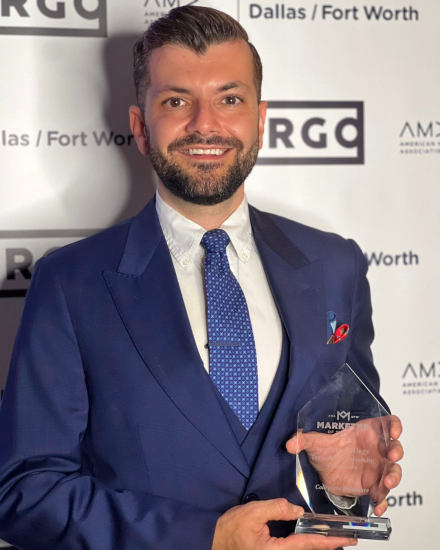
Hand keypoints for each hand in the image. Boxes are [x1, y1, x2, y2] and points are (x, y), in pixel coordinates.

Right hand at [212, 498, 356, 549]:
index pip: (308, 544)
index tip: (346, 539)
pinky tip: (312, 538)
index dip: (329, 540)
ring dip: (318, 545)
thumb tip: (298, 510)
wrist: (212, 542)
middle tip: (348, 538)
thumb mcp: (253, 513)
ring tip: (334, 538)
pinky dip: (306, 544)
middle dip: (329, 545)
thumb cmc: (231, 529)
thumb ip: (277, 509)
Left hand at [286, 415, 402, 515]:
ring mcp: (377, 468)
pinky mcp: (373, 486)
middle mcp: (376, 450)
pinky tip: (378, 507)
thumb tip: (289, 444)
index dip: (395, 425)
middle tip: (391, 456)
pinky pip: (383, 495)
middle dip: (397, 451)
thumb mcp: (315, 444)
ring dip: (394, 477)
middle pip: (395, 447)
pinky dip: (383, 502)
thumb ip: (303, 441)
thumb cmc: (327, 453)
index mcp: (367, 433)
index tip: (394, 431)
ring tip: (386, 483)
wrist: (325, 472)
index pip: (388, 424)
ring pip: (393, 471)